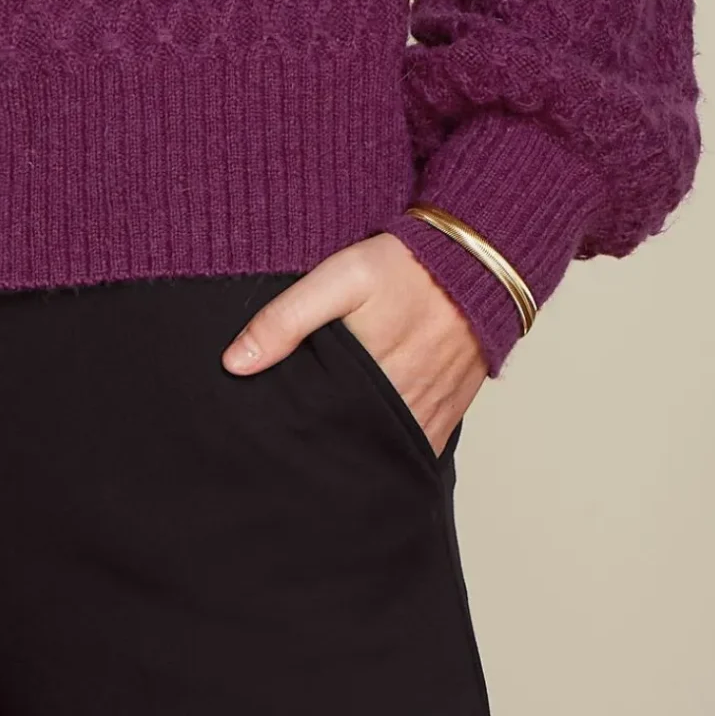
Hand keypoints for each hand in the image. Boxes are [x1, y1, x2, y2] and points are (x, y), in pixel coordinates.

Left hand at [221, 230, 488, 455]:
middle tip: (287, 451)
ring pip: (379, 453)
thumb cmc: (408, 266)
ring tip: (322, 450)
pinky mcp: (447, 415)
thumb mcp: (341, 277)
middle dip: (318, 451)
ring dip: (353, 452)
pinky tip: (365, 443)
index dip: (292, 438)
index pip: (317, 430)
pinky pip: (412, 449)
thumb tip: (235, 363)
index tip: (266, 439)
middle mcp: (401, 408)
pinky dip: (389, 450)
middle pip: (347, 447)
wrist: (479, 262)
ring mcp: (427, 416)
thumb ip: (288, 318)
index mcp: (369, 380)